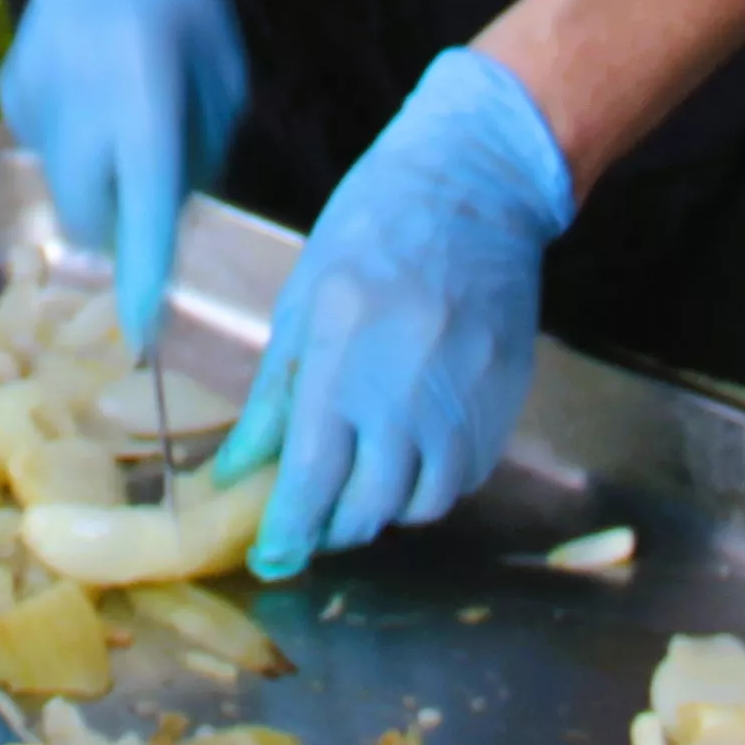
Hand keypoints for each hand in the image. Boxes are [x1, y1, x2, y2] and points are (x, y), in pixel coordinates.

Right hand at [0, 0, 246, 353]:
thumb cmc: (185, 1)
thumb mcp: (221, 76)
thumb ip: (197, 150)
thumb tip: (168, 215)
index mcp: (145, 91)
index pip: (144, 197)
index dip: (143, 269)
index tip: (141, 330)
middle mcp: (80, 101)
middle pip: (91, 215)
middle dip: (120, 222)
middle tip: (150, 183)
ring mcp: (34, 99)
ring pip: (65, 185)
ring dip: (98, 175)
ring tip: (120, 110)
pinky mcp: (11, 95)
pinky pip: (48, 149)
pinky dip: (74, 142)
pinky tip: (89, 90)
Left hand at [216, 47, 572, 582]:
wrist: (474, 187)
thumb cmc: (372, 229)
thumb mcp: (303, 301)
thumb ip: (274, 395)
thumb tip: (239, 470)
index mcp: (344, 359)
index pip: (312, 478)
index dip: (288, 531)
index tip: (271, 556)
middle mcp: (408, 391)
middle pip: (370, 507)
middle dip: (334, 527)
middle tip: (313, 518)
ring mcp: (465, 399)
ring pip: (424, 503)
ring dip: (387, 510)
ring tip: (364, 484)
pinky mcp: (505, 400)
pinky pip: (467, 475)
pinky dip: (433, 484)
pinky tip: (412, 456)